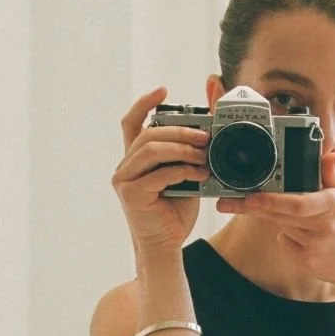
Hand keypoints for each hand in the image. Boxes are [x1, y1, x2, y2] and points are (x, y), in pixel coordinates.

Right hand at [112, 86, 210, 252]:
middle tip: (206, 135)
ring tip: (205, 155)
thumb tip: (210, 125)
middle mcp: (126, 166)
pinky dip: (183, 171)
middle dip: (180, 130)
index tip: (164, 90)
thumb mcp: (186, 174)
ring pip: (152, 149)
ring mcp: (125, 180)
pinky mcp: (131, 194)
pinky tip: (200, 175)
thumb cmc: (175, 211)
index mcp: (136, 158)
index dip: (145, 103)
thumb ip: (190, 152)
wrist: (166, 245)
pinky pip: (158, 174)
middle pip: (149, 133)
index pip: (132, 122)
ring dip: (182, 149)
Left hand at [216, 150, 334, 288]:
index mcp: (333, 205)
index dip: (271, 201)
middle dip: (253, 207)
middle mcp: (324, 226)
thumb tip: (327, 154)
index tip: (250, 197)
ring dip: (280, 221)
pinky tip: (306, 241)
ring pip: (281, 227)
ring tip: (305, 223)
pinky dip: (287, 239)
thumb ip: (331, 176)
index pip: (297, 203)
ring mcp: (314, 247)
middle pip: (279, 215)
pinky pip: (285, 244)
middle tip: (227, 202)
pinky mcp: (307, 262)